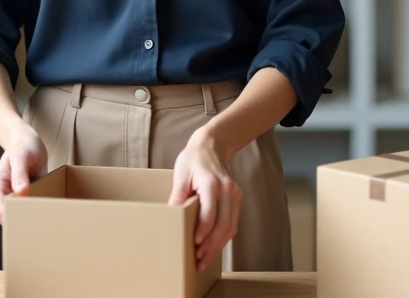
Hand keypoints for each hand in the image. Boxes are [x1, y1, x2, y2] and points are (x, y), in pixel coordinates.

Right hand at [0, 122, 47, 224]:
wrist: (28, 140)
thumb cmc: (23, 145)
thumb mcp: (21, 156)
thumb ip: (19, 173)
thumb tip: (20, 192)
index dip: (11, 219)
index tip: (28, 221)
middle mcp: (2, 193)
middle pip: (8, 217)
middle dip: (22, 221)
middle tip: (40, 224)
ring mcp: (13, 195)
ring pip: (19, 214)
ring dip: (31, 217)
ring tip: (45, 219)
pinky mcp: (24, 196)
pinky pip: (29, 207)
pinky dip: (37, 210)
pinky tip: (48, 211)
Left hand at [168, 131, 242, 271]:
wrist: (211, 147)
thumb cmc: (192, 161)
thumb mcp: (180, 175)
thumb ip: (178, 196)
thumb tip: (171, 219)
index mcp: (212, 184)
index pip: (210, 214)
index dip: (203, 233)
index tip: (194, 245)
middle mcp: (227, 190)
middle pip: (223, 225)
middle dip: (211, 246)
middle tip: (199, 261)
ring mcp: (235, 194)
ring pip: (231, 227)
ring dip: (218, 246)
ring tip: (204, 259)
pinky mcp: (237, 199)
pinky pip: (233, 222)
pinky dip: (223, 237)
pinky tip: (213, 247)